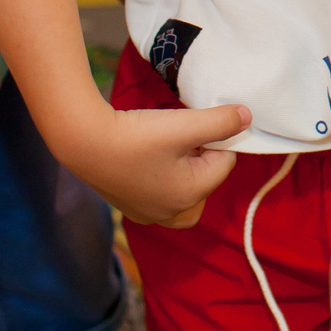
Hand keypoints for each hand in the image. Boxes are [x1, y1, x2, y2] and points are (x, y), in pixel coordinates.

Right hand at [62, 100, 253, 227]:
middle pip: (207, 180)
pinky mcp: (128, 206)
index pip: (225, 162)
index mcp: (191, 196)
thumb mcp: (185, 125)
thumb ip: (221, 121)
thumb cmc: (137, 135)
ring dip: (183, 168)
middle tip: (179, 137)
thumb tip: (248, 117)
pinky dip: (162, 176)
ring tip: (165, 146)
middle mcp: (171, 213)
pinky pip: (160, 194)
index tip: (192, 125)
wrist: (82, 140)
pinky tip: (146, 157)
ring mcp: (147, 213)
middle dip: (201, 157)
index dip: (214, 137)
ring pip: (185, 190)